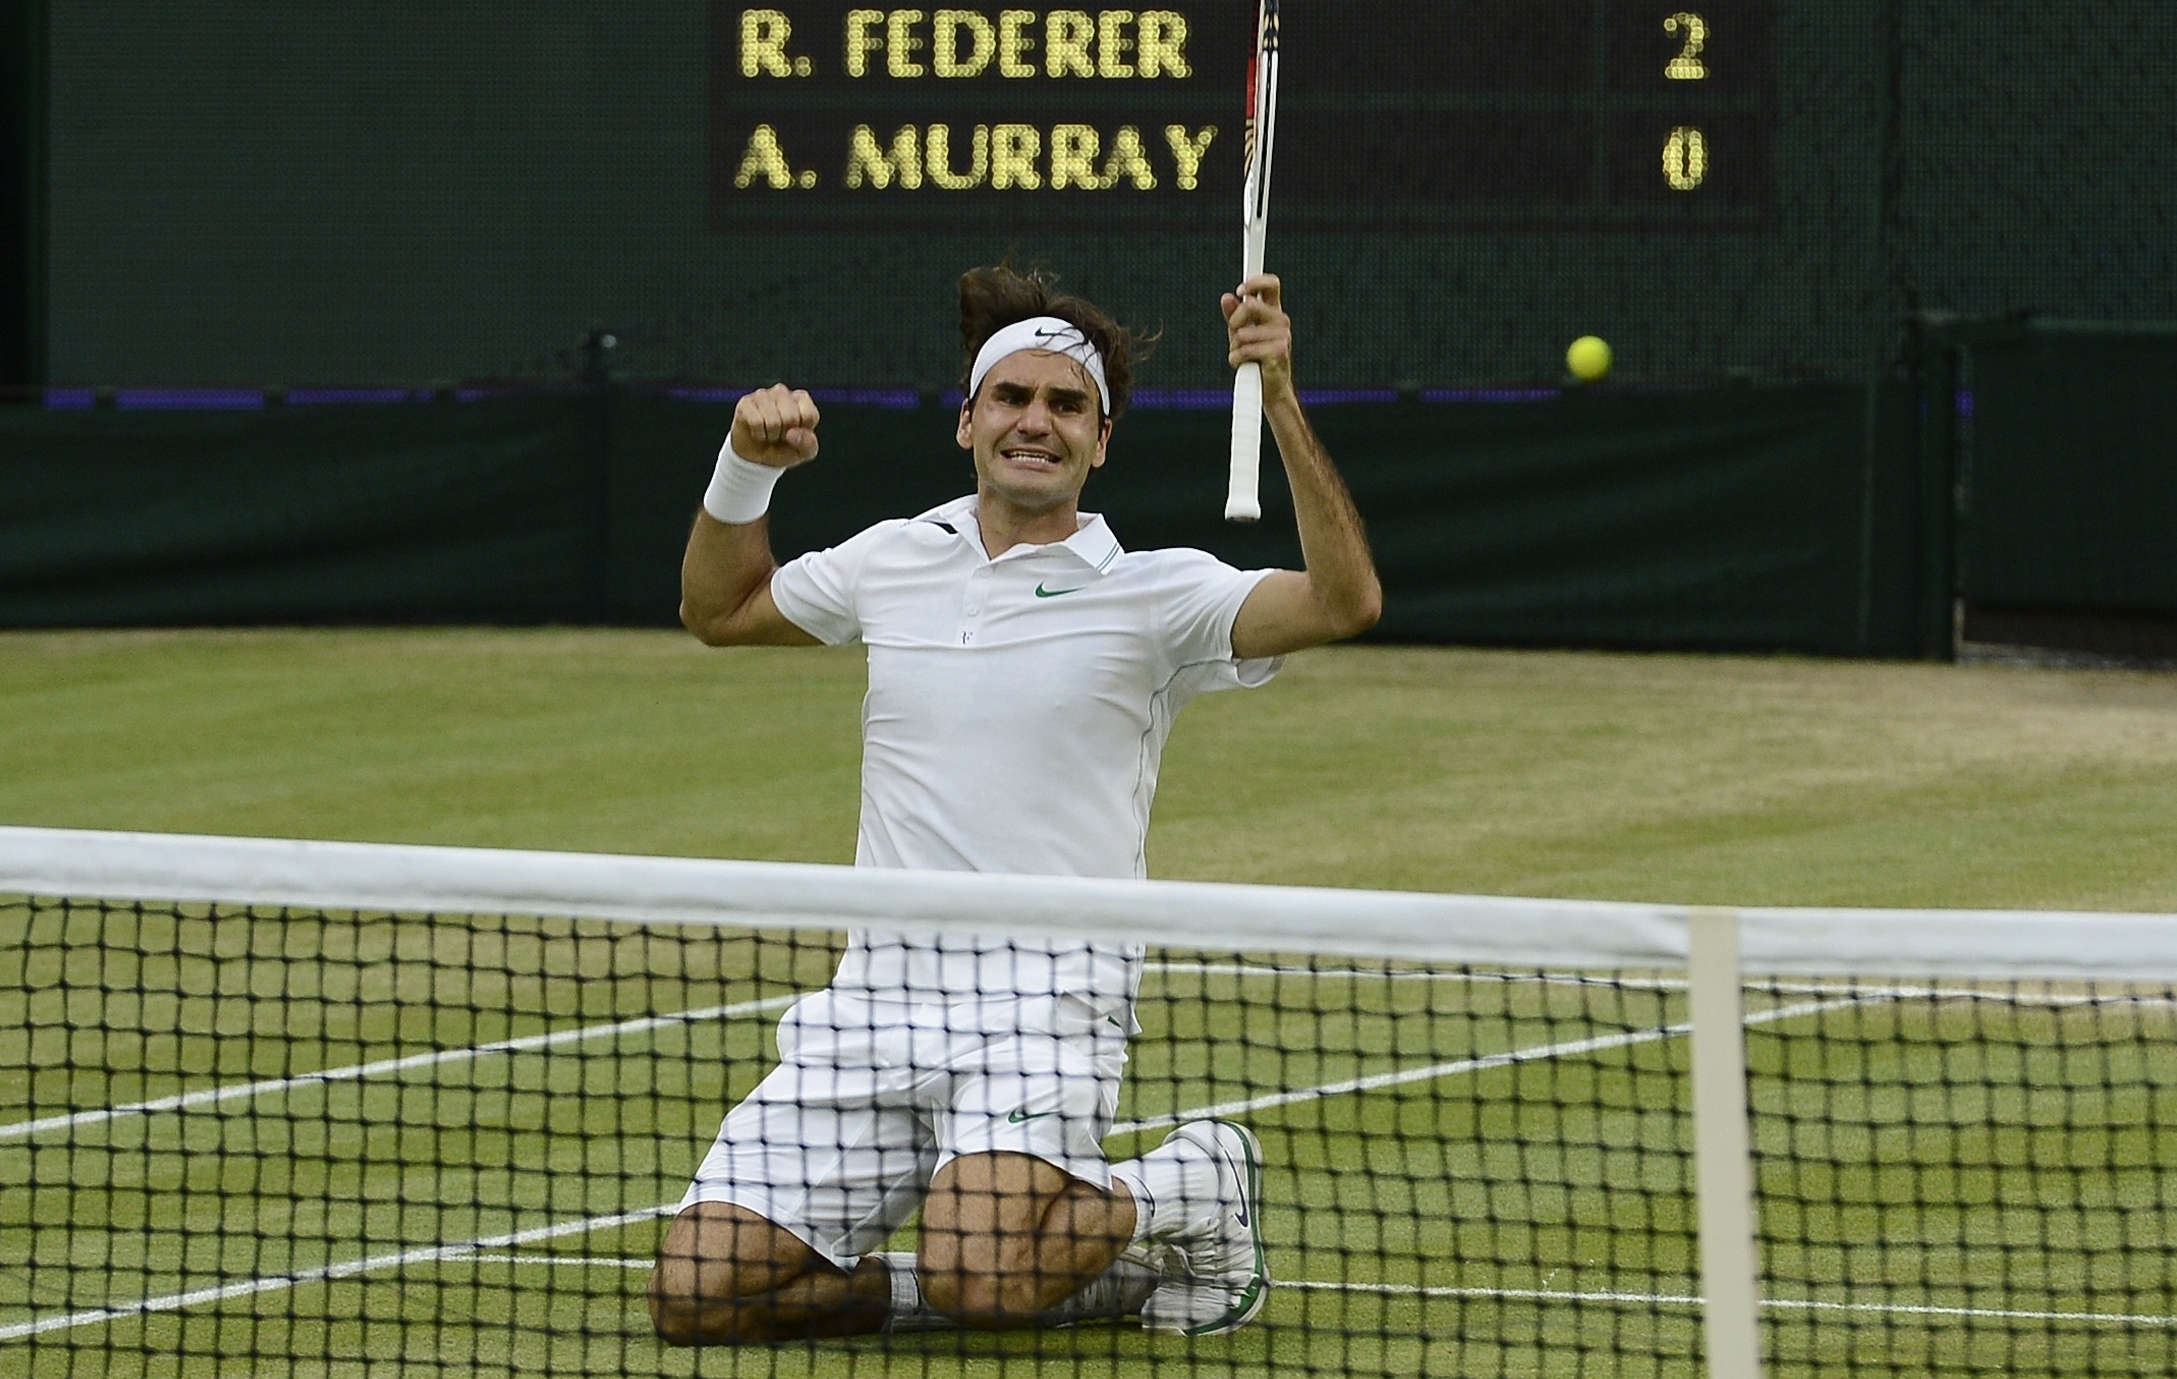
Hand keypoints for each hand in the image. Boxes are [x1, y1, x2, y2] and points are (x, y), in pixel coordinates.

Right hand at [730, 384, 821, 467]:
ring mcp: (762, 395)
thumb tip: (792, 433)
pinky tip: (757, 432)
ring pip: (773, 421)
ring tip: (768, 433)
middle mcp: (782, 392)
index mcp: (801, 399)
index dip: (802, 433)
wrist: (756, 458)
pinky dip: (758, 434)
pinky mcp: (746, 402)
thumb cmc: (783, 449)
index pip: (809, 415)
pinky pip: (756, 422)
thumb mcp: (803, 452)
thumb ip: (808, 443)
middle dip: (785, 434)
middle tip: (779, 435)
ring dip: (770, 435)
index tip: (795, 435)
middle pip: (791, 417)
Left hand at [1221, 273, 1294, 400]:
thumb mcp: (1240, 333)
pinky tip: (1245, 365)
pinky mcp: (1278, 351)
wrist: (1268, 388)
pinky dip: (1237, 359)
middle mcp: (1281, 320)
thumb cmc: (1255, 359)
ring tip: (1243, 356)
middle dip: (1234, 321)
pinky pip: (1245, 350)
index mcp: (1273, 311)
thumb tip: (1227, 298)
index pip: (1271, 284)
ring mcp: (1282, 335)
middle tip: (1235, 335)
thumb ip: (1233, 315)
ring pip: (1242, 333)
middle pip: (1250, 305)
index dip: (1255, 281)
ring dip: (1235, 347)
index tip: (1240, 290)